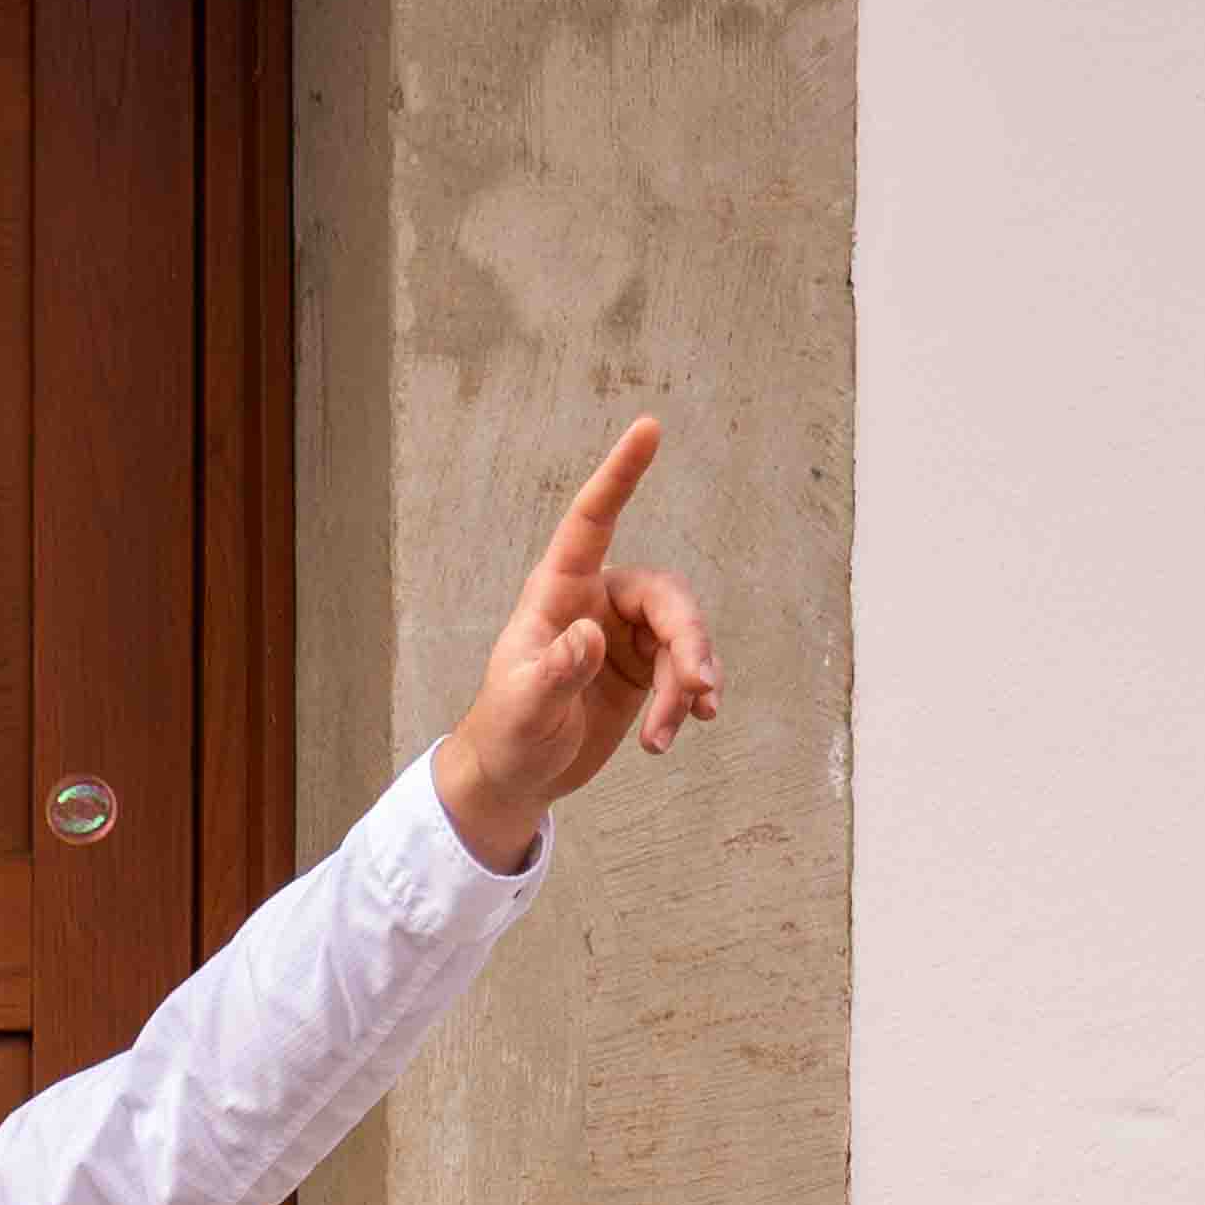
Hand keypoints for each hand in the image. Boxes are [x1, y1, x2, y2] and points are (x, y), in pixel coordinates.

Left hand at [434, 415, 720, 871]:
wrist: (514, 776)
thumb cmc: (505, 733)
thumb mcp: (524, 707)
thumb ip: (555, 672)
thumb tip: (590, 637)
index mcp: (558, 593)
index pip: (592, 521)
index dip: (620, 474)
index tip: (648, 427)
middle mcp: (596, 602)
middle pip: (666, 597)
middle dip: (689, 641)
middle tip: (699, 688)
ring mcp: (623, 635)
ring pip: (682, 638)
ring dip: (686, 684)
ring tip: (668, 734)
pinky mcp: (643, 668)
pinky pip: (684, 669)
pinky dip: (688, 700)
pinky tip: (685, 729)